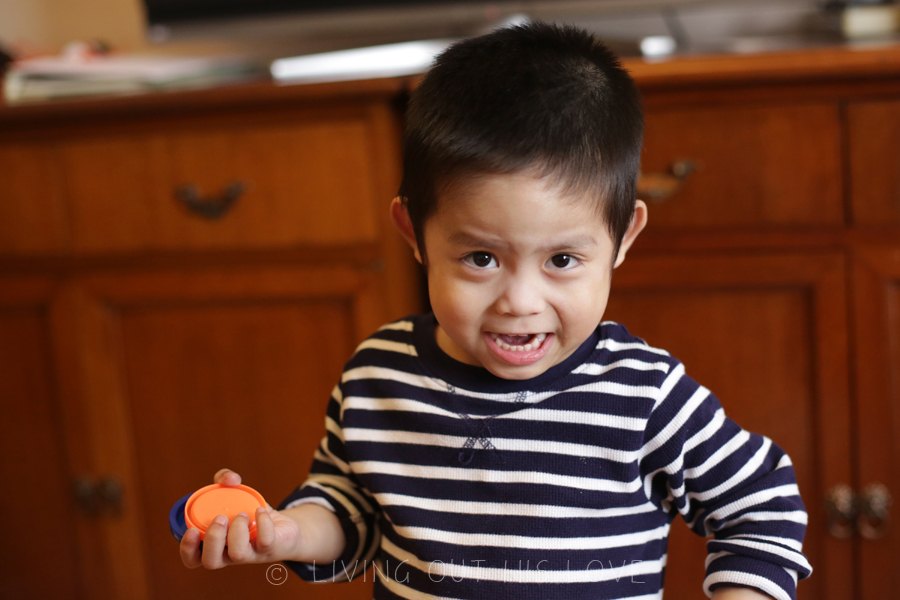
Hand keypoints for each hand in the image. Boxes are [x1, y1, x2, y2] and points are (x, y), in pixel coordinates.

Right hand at [179, 469, 302, 569]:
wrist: (283, 527)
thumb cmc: (251, 513)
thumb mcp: (234, 494)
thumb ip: (224, 480)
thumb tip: (229, 479)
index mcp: (215, 546)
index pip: (193, 560)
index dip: (187, 548)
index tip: (192, 529)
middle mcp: (230, 556)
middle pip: (211, 562)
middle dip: (212, 538)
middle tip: (221, 518)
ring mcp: (250, 555)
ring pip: (238, 554)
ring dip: (237, 530)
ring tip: (243, 514)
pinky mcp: (270, 549)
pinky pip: (265, 541)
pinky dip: (262, 522)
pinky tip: (260, 511)